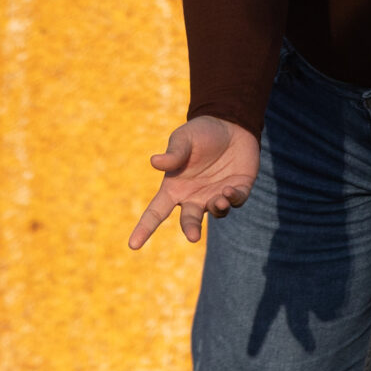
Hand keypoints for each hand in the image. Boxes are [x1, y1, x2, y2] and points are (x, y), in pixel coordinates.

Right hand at [129, 115, 260, 247]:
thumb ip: (173, 154)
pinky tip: (229, 190)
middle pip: (189, 221)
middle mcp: (194, 196)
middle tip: (193, 236)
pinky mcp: (238, 190)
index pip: (155, 212)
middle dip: (190, 229)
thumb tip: (155, 162)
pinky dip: (232, 198)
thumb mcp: (184, 139)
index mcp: (174, 187)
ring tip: (218, 201)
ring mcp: (216, 195)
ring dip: (216, 209)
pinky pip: (235, 201)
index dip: (144, 229)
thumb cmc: (200, 133)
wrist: (230, 124)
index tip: (133, 245)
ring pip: (215, 212)